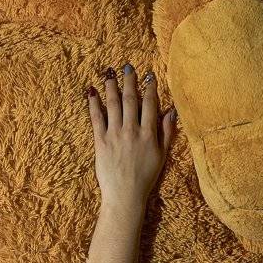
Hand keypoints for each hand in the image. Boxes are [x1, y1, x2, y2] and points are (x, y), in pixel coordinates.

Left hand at [87, 63, 176, 210]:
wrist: (125, 195)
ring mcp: (115, 134)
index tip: (148, 76)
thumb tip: (171, 111)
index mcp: (149, 133)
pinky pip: (96, 118)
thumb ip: (167, 132)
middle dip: (129, 81)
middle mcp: (132, 130)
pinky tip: (91, 92)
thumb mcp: (163, 155)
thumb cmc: (146, 177)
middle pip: (130, 99)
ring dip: (111, 86)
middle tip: (127, 67)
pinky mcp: (100, 141)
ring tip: (109, 73)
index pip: (150, 104)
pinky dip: (93, 104)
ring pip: (113, 104)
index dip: (150, 88)